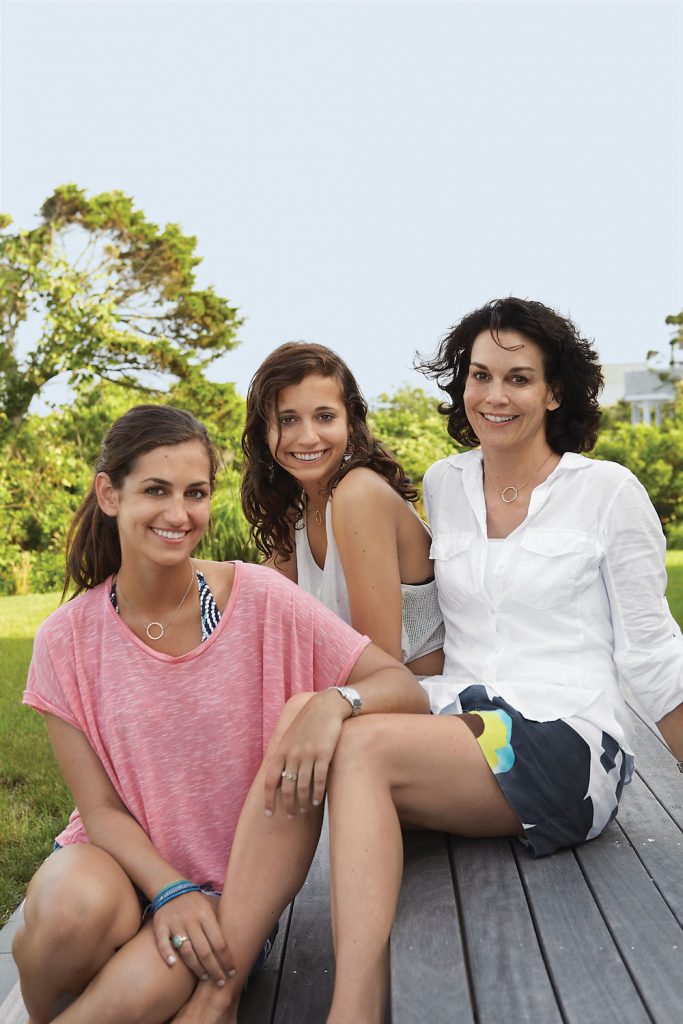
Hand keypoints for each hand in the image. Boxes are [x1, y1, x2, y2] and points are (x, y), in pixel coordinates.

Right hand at [153, 890, 233, 984]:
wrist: (171, 888)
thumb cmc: (196, 902)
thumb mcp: (211, 906)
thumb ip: (220, 922)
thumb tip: (239, 939)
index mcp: (206, 915)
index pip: (219, 942)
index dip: (227, 960)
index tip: (232, 972)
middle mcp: (191, 920)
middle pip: (205, 951)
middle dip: (215, 970)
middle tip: (221, 982)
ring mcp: (175, 923)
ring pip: (187, 951)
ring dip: (197, 968)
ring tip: (206, 978)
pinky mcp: (160, 926)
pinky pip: (163, 942)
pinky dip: (167, 954)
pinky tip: (173, 965)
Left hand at [264, 690, 348, 816]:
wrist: (326, 707)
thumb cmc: (307, 724)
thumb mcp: (289, 737)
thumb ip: (283, 756)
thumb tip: (278, 777)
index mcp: (281, 751)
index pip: (270, 781)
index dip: (269, 799)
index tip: (269, 813)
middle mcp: (292, 754)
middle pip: (287, 787)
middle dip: (288, 805)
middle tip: (291, 816)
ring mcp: (308, 754)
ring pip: (303, 786)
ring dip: (303, 802)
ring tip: (304, 809)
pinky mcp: (324, 754)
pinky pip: (319, 779)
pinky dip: (317, 793)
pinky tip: (317, 801)